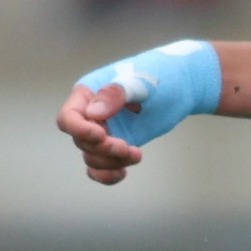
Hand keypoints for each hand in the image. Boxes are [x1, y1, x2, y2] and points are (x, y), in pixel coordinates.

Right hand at [56, 38, 218, 184]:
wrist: (182, 86)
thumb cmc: (160, 75)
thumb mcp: (141, 81)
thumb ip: (116, 93)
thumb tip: (93, 113)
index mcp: (89, 94)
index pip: (68, 118)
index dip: (79, 130)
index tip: (102, 135)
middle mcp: (91, 114)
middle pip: (81, 141)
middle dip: (104, 149)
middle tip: (127, 146)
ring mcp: (104, 131)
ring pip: (92, 156)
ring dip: (111, 161)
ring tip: (136, 154)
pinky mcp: (117, 144)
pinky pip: (101, 166)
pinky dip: (107, 174)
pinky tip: (123, 173)